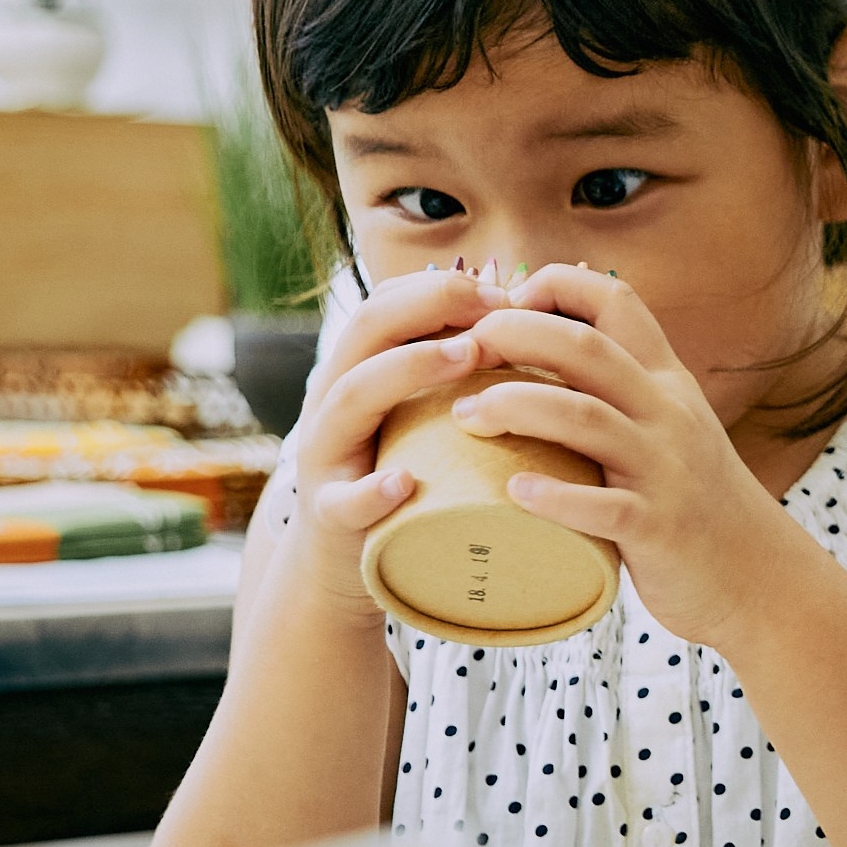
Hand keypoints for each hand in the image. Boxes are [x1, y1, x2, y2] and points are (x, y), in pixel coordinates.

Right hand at [277, 269, 507, 618]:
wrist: (342, 559)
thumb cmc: (399, 471)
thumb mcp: (419, 414)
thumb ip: (452, 372)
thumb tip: (522, 320)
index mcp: (357, 369)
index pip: (388, 303)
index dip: (442, 287)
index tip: (505, 290)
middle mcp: (333, 400)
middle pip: (367, 330)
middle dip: (430, 307)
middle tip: (494, 310)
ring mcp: (325, 456)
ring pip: (351, 397)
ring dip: (408, 369)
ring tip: (466, 357)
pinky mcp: (330, 516)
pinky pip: (343, 501)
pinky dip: (371, 492)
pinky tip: (404, 483)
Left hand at [454, 265, 784, 645]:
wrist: (760, 573)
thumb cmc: (694, 498)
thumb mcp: (670, 425)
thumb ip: (619, 389)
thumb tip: (538, 353)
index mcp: (666, 382)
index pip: (616, 300)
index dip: (556, 285)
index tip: (507, 303)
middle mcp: (668, 414)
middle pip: (585, 348)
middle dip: (515, 335)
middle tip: (462, 351)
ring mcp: (665, 469)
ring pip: (584, 417)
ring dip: (514, 407)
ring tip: (464, 417)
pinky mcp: (658, 527)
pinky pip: (603, 506)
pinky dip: (556, 497)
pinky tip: (516, 492)